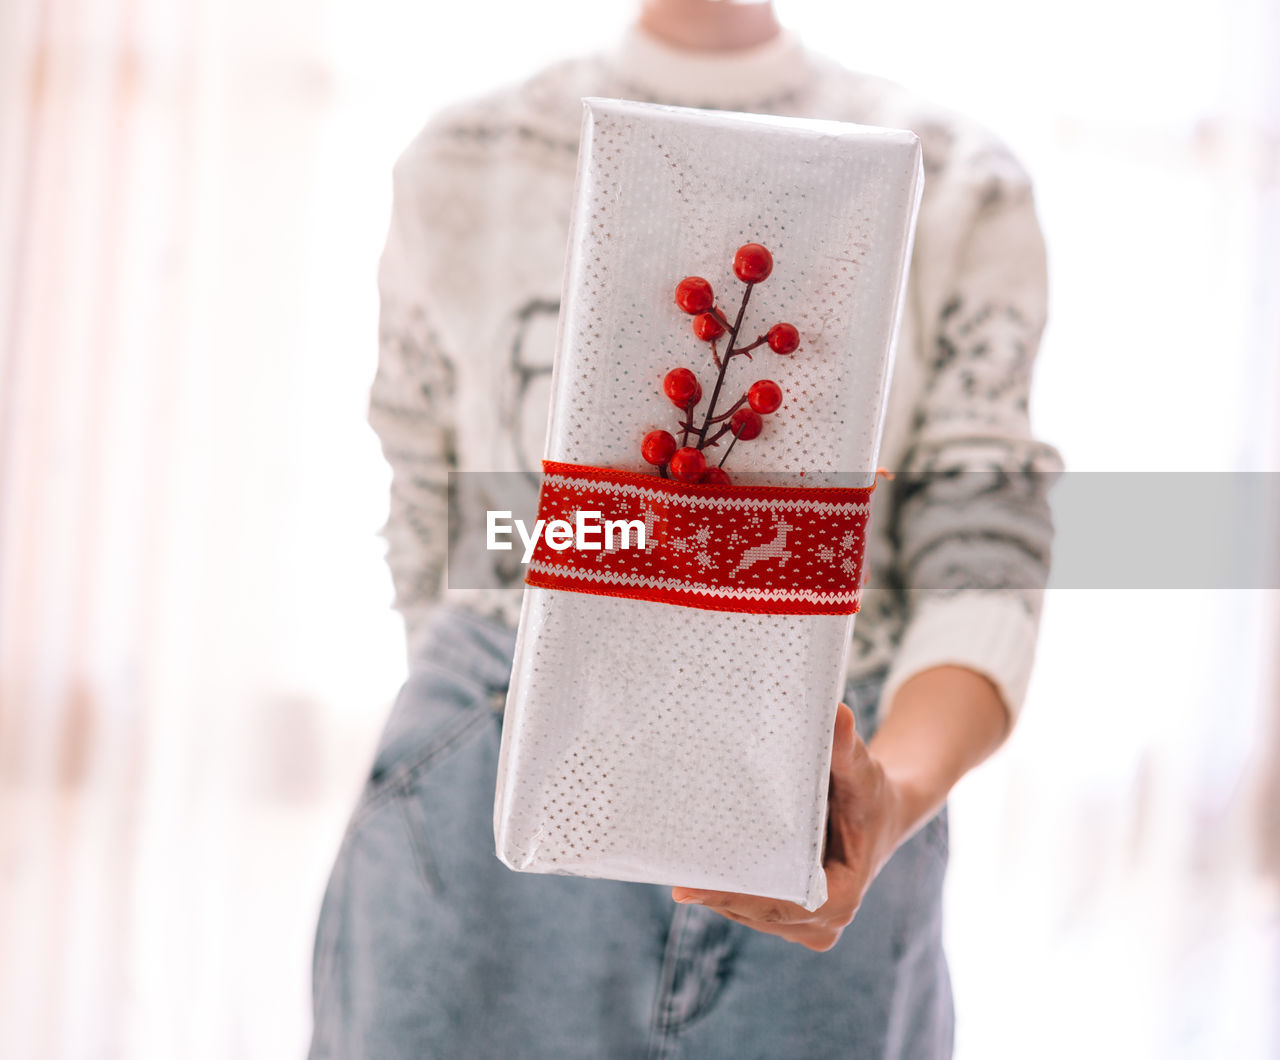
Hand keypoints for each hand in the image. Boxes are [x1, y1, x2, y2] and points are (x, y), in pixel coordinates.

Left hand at [671, 701, 905, 951]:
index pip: (780, 904)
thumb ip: (844, 746)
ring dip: (716, 887)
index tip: (688, 888)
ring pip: (746, 913)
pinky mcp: (789, 916)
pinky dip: (725, 886)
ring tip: (680, 855)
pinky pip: (747, 908)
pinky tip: (701, 859)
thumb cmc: (870, 790)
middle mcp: (823, 921)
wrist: (881, 812)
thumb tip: (834, 712)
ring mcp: (805, 924)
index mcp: (843, 896)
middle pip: (755, 912)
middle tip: (670, 864)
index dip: (734, 896)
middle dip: (715, 888)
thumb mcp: (861, 768)